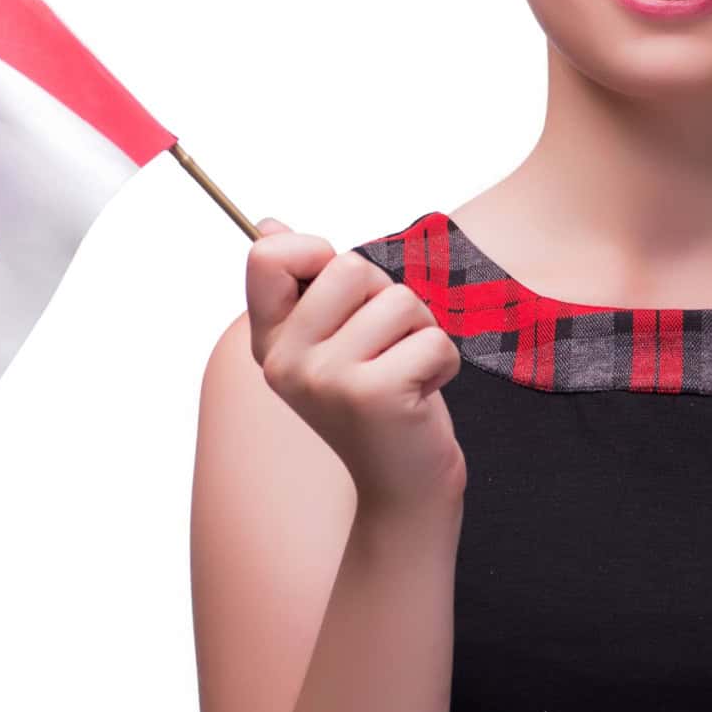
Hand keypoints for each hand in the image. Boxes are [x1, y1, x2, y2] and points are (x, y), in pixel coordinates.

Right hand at [243, 217, 466, 510]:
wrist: (402, 488)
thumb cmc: (377, 402)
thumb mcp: (332, 340)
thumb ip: (304, 283)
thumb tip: (268, 224)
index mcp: (271, 341)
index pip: (267, 256)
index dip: (316, 252)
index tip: (343, 292)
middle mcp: (286, 360)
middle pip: (350, 266)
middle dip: (387, 298)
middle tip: (385, 348)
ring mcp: (326, 378)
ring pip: (399, 300)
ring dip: (421, 331)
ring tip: (406, 371)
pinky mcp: (374, 394)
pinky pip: (433, 338)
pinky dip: (443, 363)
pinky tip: (422, 395)